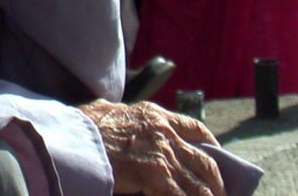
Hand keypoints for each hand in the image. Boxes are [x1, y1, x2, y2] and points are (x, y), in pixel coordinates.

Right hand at [81, 99, 225, 195]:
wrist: (76, 135)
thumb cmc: (83, 124)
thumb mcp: (107, 110)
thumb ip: (122, 116)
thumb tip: (112, 114)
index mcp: (155, 116)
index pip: (194, 128)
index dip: (210, 144)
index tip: (216, 153)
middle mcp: (165, 134)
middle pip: (204, 161)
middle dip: (216, 181)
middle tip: (221, 193)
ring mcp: (163, 156)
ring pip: (199, 184)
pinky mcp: (156, 176)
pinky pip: (181, 195)